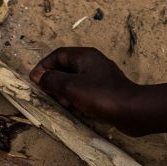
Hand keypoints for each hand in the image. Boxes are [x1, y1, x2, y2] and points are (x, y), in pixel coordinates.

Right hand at [30, 48, 166, 134]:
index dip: (44, 66)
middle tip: (49, 95)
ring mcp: (99, 78)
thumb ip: (52, 80)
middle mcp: (92, 63)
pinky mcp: (104, 92)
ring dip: (64, 92)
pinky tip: (75, 109)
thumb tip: (39, 76)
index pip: (58, 55)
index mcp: (85, 56)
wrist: (132, 111)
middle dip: (54, 81)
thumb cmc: (100, 96)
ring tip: (64, 104)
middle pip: (65, 68)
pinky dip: (76, 99)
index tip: (34, 80)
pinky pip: (83, 92)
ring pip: (74, 81)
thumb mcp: (70, 87)